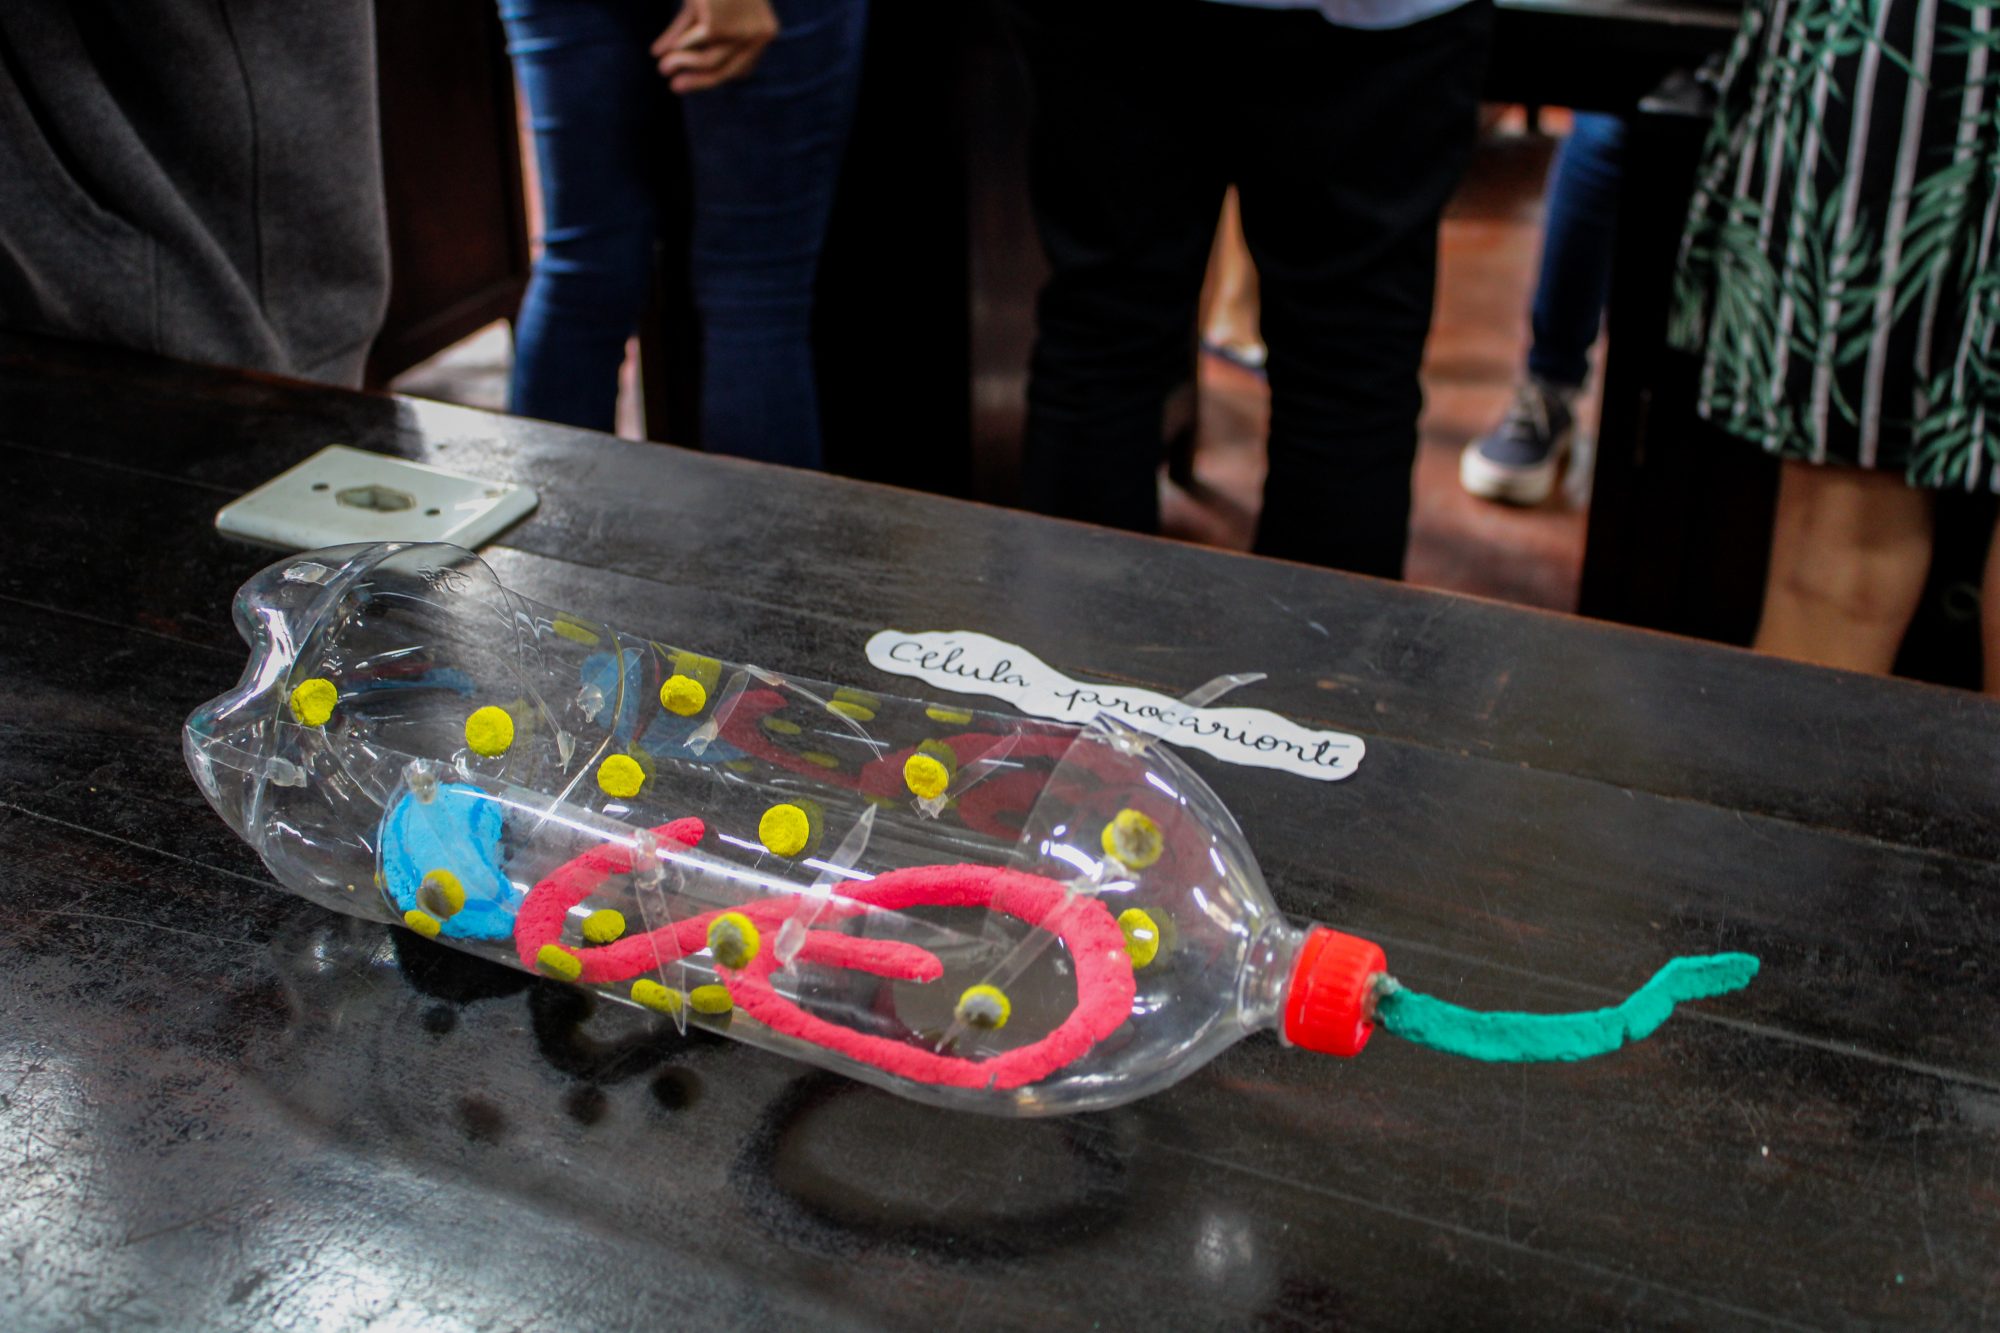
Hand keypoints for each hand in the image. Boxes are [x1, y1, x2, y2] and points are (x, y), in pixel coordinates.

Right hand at [651, 0, 778, 93]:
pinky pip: (691, 45)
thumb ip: (690, 29)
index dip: (720, 76)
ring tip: (662, 69)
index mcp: (765, 31)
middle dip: (699, 81)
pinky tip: (659, 52)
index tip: (697, 79)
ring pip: (708, 62)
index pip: (742, 68)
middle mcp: (760, 35)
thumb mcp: (705, 5)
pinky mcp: (717, 26)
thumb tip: (664, 54)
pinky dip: (675, 46)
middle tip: (675, 88)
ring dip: (681, 65)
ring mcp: (741, 33)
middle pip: (727, 71)